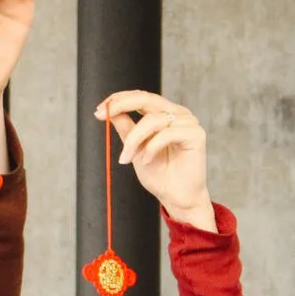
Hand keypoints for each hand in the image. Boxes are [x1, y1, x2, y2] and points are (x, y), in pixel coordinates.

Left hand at [99, 91, 213, 229]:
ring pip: (152, 119)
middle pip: (146, 99)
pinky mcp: (196, 135)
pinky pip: (166, 134)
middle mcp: (178, 114)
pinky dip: (151, 147)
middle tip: (104, 115)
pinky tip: (146, 160)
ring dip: (134, 139)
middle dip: (121, 105)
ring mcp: (188, 122)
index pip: (141, 97)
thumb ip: (126, 129)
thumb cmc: (160, 175)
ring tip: (126, 158)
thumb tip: (108, 111)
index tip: (98, 111)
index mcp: (164, 114)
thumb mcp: (135, 149)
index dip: (119, 99)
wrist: (177, 198)